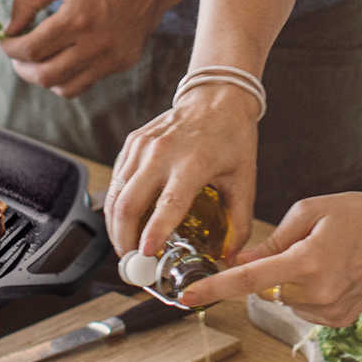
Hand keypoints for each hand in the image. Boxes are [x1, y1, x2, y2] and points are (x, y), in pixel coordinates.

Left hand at [0, 0, 181, 97]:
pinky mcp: (125, 62)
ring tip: (39, 58)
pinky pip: (87, 81)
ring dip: (46, 76)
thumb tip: (11, 28)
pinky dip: (69, 74)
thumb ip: (28, 0)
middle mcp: (98, 44)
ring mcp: (114, 57)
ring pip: (66, 87)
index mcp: (79, 18)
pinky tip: (64, 54)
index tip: (5, 40)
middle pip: (46, 76)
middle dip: (23, 68)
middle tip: (17, 54)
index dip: (11, 48)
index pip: (32, 49)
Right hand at [103, 83, 260, 259]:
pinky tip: (126, 222)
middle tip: (133, 265)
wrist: (217, 97)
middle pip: (128, 205)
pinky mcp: (132, 142)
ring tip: (127, 249)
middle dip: (125, 241)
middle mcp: (162, 153)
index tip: (146, 254)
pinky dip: (116, 206)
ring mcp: (143, 146)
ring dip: (115, 227)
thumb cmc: (232, 137)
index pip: (168, 204)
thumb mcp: (245, 180)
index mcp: (193, 163)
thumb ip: (239, 222)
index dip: (154, 232)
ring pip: (116, 195)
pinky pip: (117, 180)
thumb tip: (229, 257)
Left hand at [175, 181, 361, 326]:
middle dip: (274, 269)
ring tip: (326, 257)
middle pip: (268, 288)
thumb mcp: (309, 211)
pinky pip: (304, 308)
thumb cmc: (357, 213)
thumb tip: (239, 262)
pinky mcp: (339, 321)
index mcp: (308, 261)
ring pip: (285, 299)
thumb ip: (271, 241)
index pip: (249, 279)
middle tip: (305, 245)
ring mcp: (331, 312)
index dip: (214, 288)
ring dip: (292, 281)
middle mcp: (319, 294)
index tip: (186, 297)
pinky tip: (333, 273)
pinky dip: (308, 293)